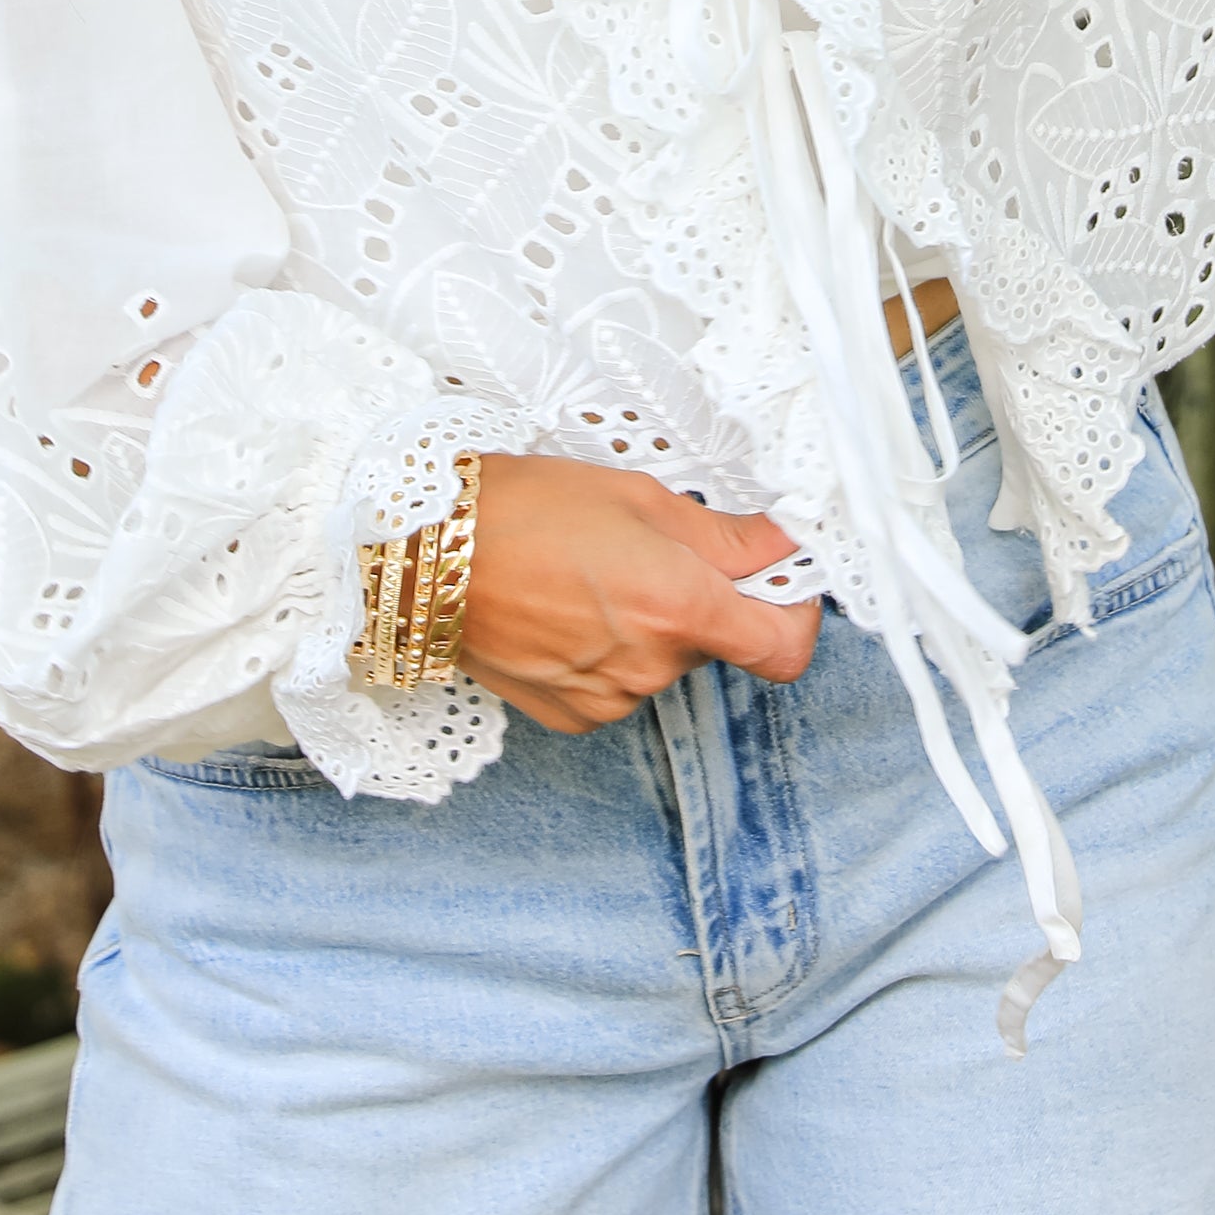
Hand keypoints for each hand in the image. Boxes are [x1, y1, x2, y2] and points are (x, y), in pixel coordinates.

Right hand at [457, 454, 820, 732]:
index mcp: (678, 606)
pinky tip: (566, 613)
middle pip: (718, 645)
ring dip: (651, 627)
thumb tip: (784, 546)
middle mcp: (650, 667)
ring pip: (665, 664)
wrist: (420, 555)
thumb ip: (723, 536)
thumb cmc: (521, 509)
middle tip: (648, 551)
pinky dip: (609, 654)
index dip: (794, 614)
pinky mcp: (571, 717)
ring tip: (590, 578)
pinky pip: (620, 687)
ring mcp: (609, 699)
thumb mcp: (636, 497)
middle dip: (702, 602)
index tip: (777, 581)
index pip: (784, 649)